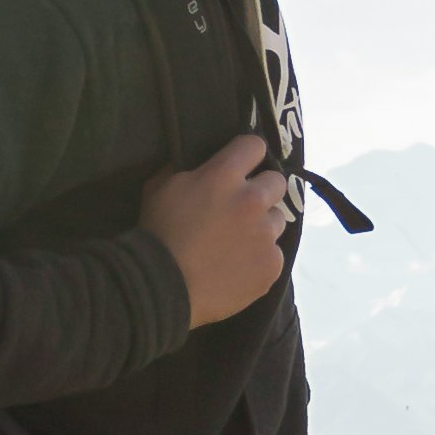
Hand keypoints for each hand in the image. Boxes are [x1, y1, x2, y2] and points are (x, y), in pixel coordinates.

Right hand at [143, 132, 291, 330]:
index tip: (241, 165)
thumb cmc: (157, 234)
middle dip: (261, 190)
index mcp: (224, 176)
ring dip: (262, 225)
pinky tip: (238, 267)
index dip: (247, 155)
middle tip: (242, 207)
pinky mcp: (272, 265)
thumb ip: (185, 168)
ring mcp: (265, 235)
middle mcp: (252, 200)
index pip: (254, 146)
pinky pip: (273, 254)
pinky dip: (259, 258)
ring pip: (277, 219)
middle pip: (276, 181)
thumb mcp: (159, 186)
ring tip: (238, 242)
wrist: (161, 288)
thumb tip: (199, 162)